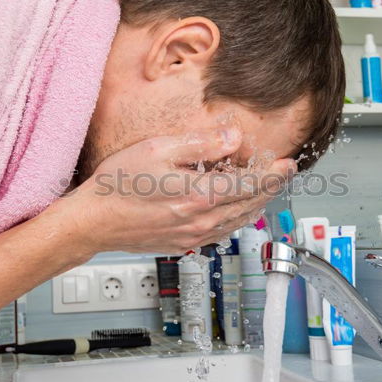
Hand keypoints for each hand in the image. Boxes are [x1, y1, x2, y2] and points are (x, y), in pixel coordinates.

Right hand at [55, 126, 295, 257]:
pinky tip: (237, 212)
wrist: (94, 222)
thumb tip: (233, 138)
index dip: (273, 174)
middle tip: (284, 174)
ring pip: (239, 221)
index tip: (288, 164)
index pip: (250, 184)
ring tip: (266, 190)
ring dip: (258, 204)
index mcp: (198, 195)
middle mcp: (200, 220)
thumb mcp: (158, 149)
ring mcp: (193, 236)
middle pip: (250, 204)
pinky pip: (223, 233)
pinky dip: (238, 220)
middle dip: (272, 188)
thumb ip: (200, 144)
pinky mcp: (184, 244)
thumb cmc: (117, 185)